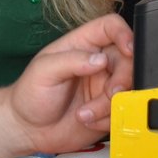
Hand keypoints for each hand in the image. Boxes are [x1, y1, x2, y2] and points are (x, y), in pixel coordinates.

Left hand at [8, 13, 132, 153]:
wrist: (28, 130)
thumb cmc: (30, 94)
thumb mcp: (44, 71)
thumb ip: (72, 61)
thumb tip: (100, 59)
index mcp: (82, 45)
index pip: (110, 27)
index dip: (124, 33)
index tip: (129, 49)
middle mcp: (97, 63)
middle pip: (128, 60)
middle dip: (122, 79)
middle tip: (110, 93)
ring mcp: (104, 86)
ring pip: (128, 89)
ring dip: (110, 105)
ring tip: (85, 114)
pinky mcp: (108, 109)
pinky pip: (123, 112)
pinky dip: (109, 119)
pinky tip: (88, 120)